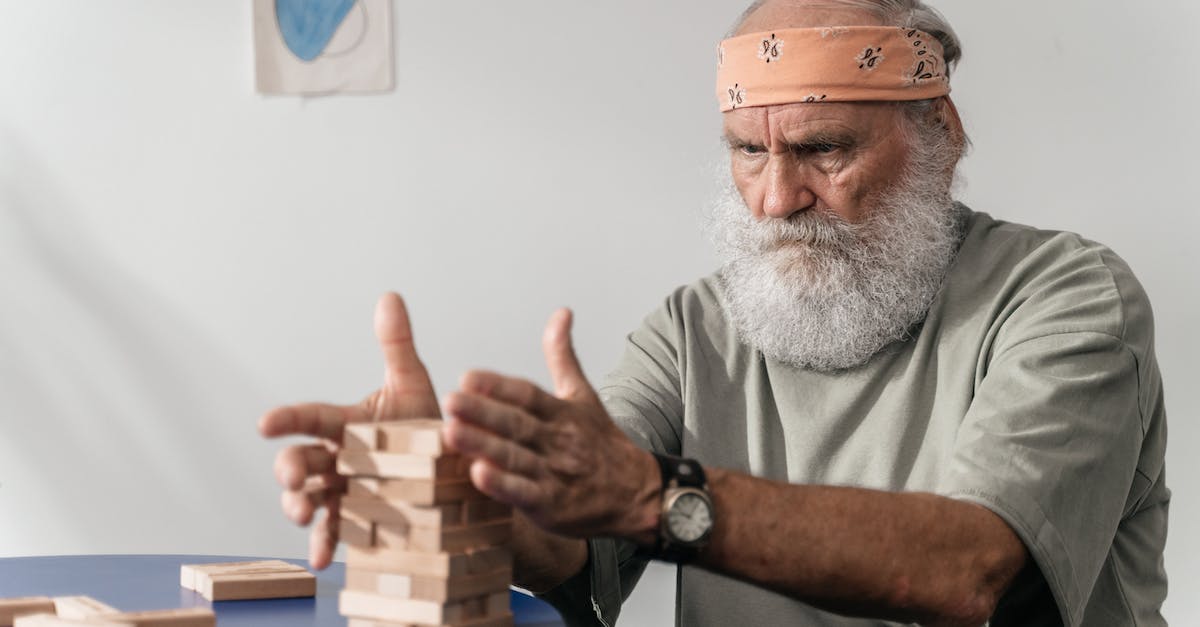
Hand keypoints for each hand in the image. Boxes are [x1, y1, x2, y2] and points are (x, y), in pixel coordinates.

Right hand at [257, 293, 439, 568]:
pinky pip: (335, 535)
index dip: (287, 420)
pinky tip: (321, 559)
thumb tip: (390, 296)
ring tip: (306, 515)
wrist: (457, 473)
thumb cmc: (428, 428)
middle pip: (301, 463)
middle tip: (294, 479)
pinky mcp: (360, 523)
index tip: (265, 423)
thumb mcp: (415, 387)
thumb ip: (398, 346)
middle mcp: (339, 460)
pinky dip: (324, 546)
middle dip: (291, 470)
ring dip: (299, 508)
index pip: (310, 418)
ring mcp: (347, 493)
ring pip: (309, 499)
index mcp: (347, 426)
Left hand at [441, 309, 659, 543]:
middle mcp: (558, 440)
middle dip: (482, 412)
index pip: (528, 395)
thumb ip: (562, 356)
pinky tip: (478, 475)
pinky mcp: (552, 506)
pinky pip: (524, 494)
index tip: (467, 377)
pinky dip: (502, 486)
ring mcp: (555, 473)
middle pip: (517, 423)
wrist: (638, 492)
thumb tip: (561, 312)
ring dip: (483, 445)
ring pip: (515, 457)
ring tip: (450, 433)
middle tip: (450, 401)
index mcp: (562, 412)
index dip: (498, 386)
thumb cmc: (602, 442)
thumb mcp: (583, 395)